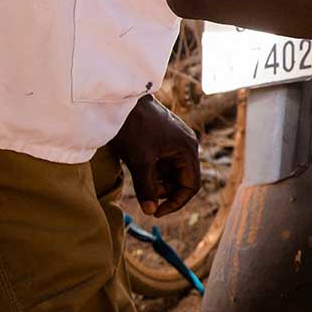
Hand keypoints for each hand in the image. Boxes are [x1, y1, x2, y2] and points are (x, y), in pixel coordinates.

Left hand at [110, 95, 199, 216]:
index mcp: (187, 149)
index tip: (156, 212)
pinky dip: (153, 172)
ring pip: (171, 172)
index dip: (176, 202)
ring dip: (158, 183)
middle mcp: (186, 146)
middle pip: (182, 179)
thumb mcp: (139, 161)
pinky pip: (163, 162)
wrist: (121, 99)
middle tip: (146, 199)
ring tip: (140, 184)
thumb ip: (147, 188)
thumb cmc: (133, 127)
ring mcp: (175, 142)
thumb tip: (151, 210)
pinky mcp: (164, 139)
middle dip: (165, 192)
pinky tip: (139, 171)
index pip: (191, 185)